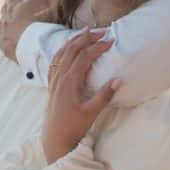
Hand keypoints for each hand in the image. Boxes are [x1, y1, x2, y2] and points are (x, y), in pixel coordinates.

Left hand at [0, 0, 55, 61]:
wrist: (35, 45)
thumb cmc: (39, 21)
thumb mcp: (40, 2)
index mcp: (15, 8)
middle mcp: (6, 20)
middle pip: (5, 10)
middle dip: (7, 5)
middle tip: (8, 2)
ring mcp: (5, 34)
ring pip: (2, 25)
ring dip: (4, 21)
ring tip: (5, 19)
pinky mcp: (6, 48)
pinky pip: (3, 41)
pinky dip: (5, 38)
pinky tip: (6, 39)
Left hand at [42, 27, 116, 160]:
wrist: (54, 139)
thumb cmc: (73, 127)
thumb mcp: (91, 112)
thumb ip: (104, 95)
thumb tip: (118, 79)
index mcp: (69, 82)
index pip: (84, 57)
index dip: (98, 46)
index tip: (111, 40)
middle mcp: (59, 78)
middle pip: (72, 50)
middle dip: (87, 38)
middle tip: (102, 30)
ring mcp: (53, 80)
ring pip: (62, 53)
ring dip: (74, 40)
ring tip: (85, 31)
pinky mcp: (51, 85)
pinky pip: (55, 61)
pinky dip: (63, 50)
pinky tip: (68, 47)